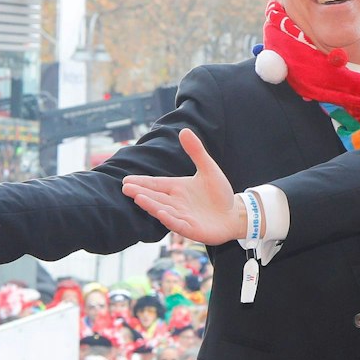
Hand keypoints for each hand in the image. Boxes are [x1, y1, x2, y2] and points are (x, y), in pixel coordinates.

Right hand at [120, 131, 246, 244]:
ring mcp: (183, 217)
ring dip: (151, 205)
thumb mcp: (209, 169)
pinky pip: (179, 224)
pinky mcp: (192, 229)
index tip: (126, 180)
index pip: (156, 184)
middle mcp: (176, 203)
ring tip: (138, 198)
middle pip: (155, 197)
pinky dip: (169, 219)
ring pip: (163, 210)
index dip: (142, 182)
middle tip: (125, 188)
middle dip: (140, 193)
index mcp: (177, 188)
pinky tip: (160, 213)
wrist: (234, 215)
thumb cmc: (219, 193)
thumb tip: (184, 130)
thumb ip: (196, 152)